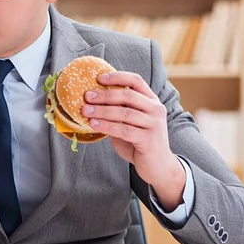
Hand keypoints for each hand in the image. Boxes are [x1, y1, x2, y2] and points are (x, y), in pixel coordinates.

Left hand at [81, 71, 185, 210]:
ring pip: (125, 113)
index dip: (117, 77)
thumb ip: (117, 112)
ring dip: (102, 111)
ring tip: (85, 111)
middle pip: (128, 95)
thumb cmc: (139, 142)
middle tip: (87, 97)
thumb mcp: (129, 123)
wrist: (158, 167)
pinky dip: (106, 126)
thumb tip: (91, 102)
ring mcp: (154, 124)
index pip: (136, 81)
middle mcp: (156, 109)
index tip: (99, 78)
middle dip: (105, 95)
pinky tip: (93, 125)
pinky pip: (124, 130)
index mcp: (151, 100)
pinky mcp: (149, 139)